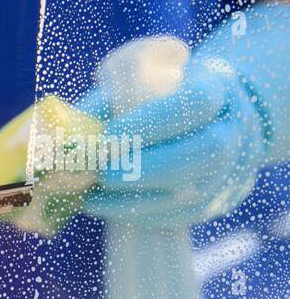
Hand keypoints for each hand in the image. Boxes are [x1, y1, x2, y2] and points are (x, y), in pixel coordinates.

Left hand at [80, 5, 289, 226]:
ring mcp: (230, 170)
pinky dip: (141, 215)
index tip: (108, 138)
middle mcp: (232, 131)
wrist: (215, 119)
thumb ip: (107, 103)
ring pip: (191, 192)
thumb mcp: (141, 83)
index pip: (194, 104)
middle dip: (144, 168)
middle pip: (202, 154)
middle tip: (100, 174)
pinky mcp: (218, 201)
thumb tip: (66, 135)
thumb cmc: (163, 98)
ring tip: (92, 196)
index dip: (151, 122)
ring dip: (134, 199)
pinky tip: (109, 207)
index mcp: (217, 90)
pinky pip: (182, 215)